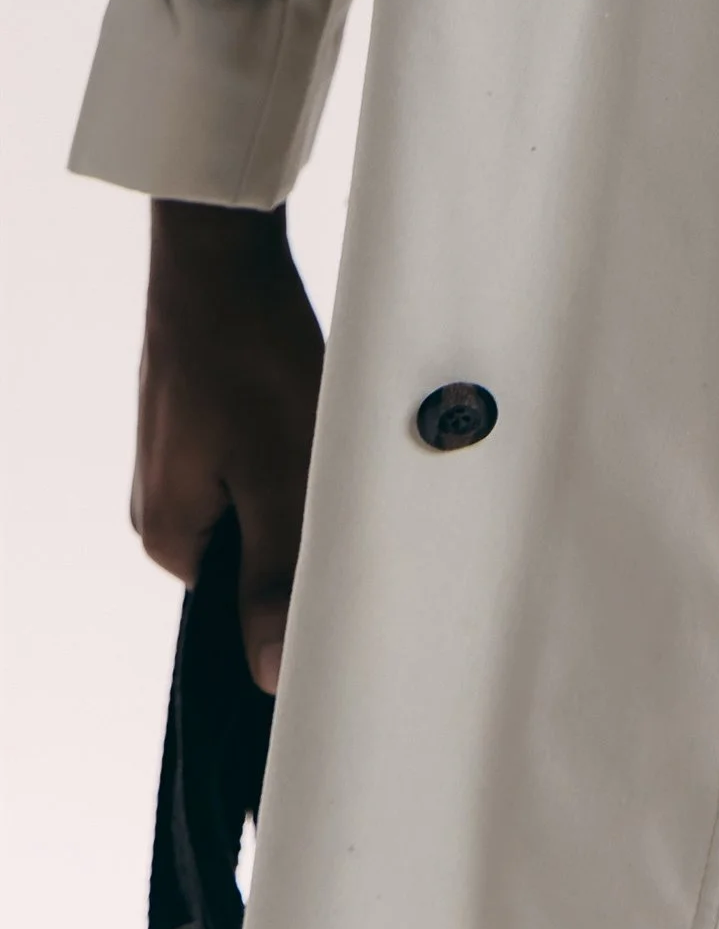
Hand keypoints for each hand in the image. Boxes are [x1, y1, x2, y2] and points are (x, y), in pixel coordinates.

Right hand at [133, 198, 324, 695]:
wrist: (224, 253)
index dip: (289, 605)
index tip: (334, 592)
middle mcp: (164, 503)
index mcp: (168, 536)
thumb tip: (268, 675)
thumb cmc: (247, 356)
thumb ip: (276, 576)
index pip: (234, 612)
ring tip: (328, 447)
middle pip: (251, 553)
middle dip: (302, 531)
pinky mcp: (208, 417)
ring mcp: (184, 457)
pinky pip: (256, 457)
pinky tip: (316, 417)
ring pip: (260, 499)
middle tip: (343, 496)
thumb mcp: (279, 475)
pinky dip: (291, 446)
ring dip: (302, 482)